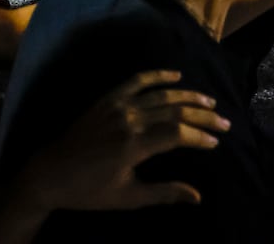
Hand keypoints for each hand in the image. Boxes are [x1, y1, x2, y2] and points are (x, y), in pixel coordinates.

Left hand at [18, 69, 228, 214]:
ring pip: (160, 94)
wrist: (49, 174)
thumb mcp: (128, 198)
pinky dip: (157, 76)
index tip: (216, 142)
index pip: (178, 134)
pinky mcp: (107, 100)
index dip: (200, 136)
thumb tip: (197, 196)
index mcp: (133, 145)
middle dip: (203, 115)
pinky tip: (175, 75)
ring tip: (209, 100)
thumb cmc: (89, 192)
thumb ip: (164, 193)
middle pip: (174, 110)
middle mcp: (128, 120)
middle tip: (224, 121)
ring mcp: (117, 106)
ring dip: (188, 95)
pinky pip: (136, 81)